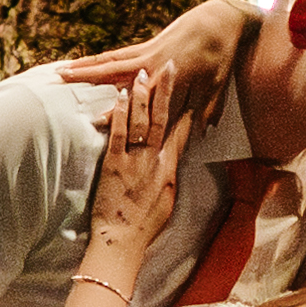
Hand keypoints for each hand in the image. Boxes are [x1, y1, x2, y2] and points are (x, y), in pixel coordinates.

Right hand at [58, 0, 251, 130]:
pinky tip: (82, 63)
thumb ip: (207, 108)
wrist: (219, 20)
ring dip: (83, 66)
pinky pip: (116, 54)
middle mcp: (151, 63)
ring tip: (59, 72)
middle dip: (86, 79)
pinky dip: (97, 59)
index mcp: (168, 75)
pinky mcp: (146, 46)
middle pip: (112, 72)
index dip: (118, 111)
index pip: (138, 96)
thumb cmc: (221, 55)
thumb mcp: (217, 85)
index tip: (97, 123)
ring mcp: (146, 53)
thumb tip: (203, 132)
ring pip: (108, 60)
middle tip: (61, 84)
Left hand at [83, 63, 191, 271]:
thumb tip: (172, 161)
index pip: (180, 132)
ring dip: (142, 94)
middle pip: (163, 118)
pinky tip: (121, 95)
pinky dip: (121, 112)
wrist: (123, 240)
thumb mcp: (167, 199)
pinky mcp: (113, 164)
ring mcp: (134, 160)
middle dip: (167, 90)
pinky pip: (119, 133)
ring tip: (143, 72)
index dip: (186, 107)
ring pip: (141, 121)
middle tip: (171, 66)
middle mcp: (154, 160)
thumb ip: (169, 175)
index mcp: (168, 168)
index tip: (191, 87)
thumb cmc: (145, 225)